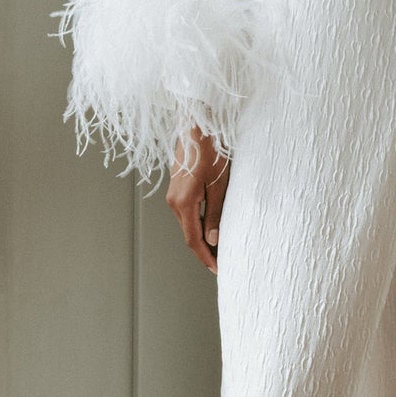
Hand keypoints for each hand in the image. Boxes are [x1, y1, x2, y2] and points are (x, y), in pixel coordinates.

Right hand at [166, 126, 230, 273]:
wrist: (196, 126)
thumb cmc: (211, 151)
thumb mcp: (219, 185)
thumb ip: (215, 213)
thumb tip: (213, 240)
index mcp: (183, 203)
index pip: (194, 240)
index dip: (206, 257)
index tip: (219, 270)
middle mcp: (173, 201)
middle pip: (189, 235)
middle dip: (205, 251)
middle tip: (222, 264)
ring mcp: (173, 194)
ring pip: (187, 224)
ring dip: (201, 238)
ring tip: (219, 249)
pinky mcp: (177, 188)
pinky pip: (187, 213)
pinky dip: (198, 224)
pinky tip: (210, 228)